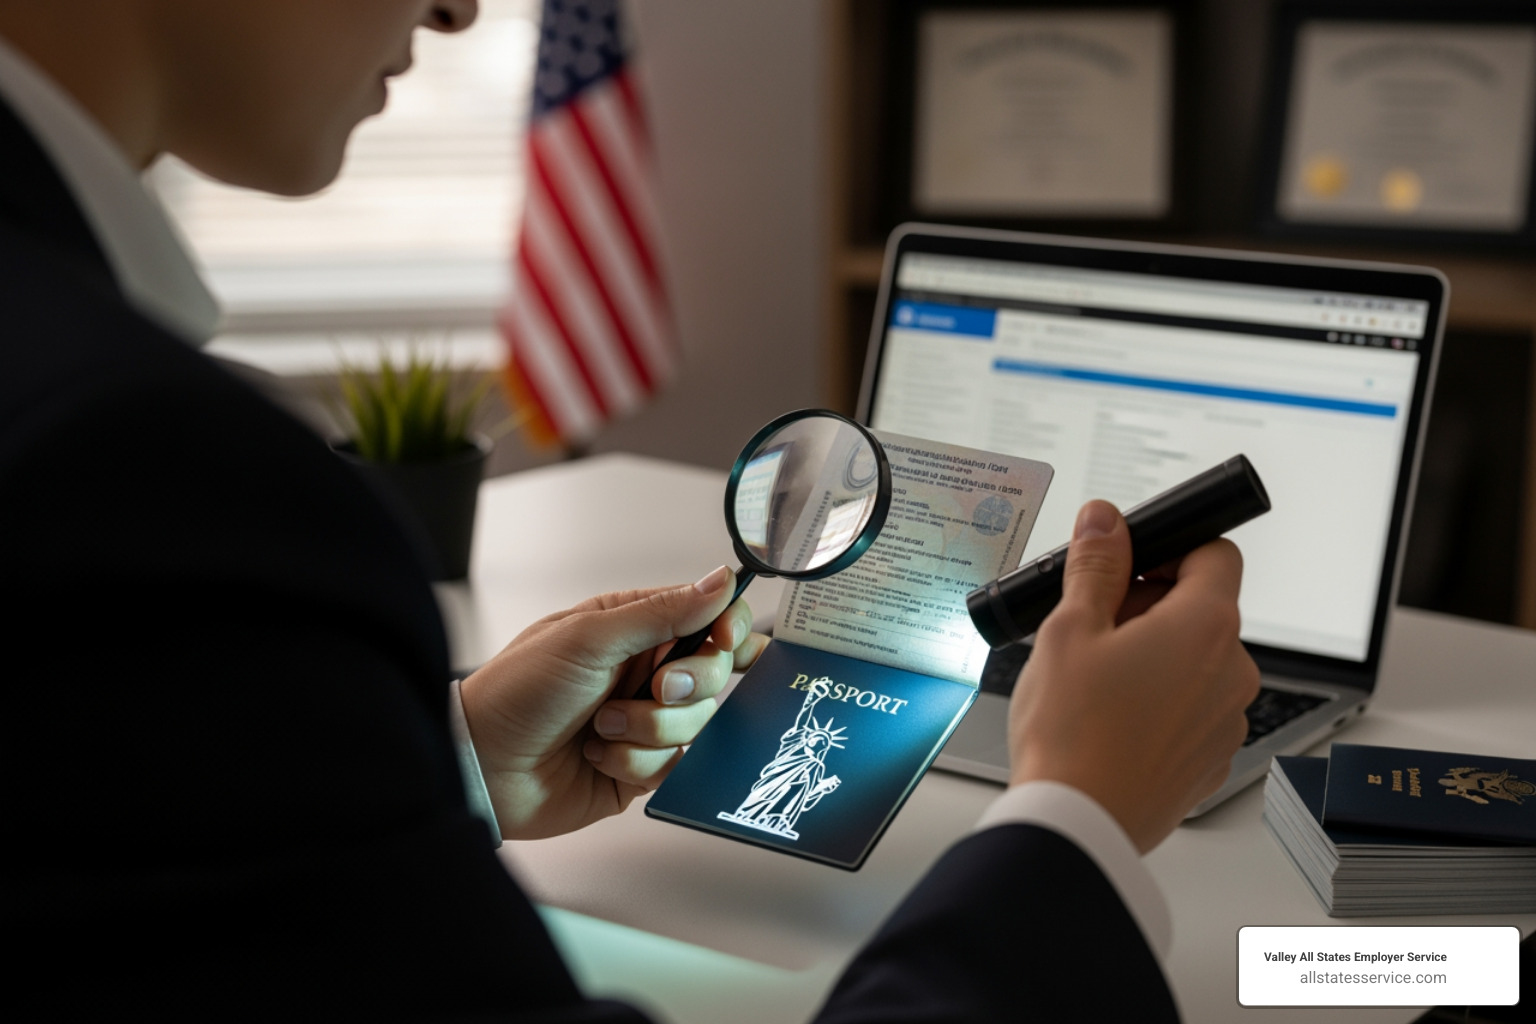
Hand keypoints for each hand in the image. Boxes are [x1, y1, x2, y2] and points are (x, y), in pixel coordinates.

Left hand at [459, 566, 769, 839]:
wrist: (482, 765)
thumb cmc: (519, 689)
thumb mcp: (590, 637)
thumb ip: (663, 611)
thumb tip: (721, 580)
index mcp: (634, 627)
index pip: (707, 617)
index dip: (728, 629)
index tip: (725, 639)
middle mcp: (643, 671)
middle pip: (712, 673)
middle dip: (688, 686)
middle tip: (654, 689)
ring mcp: (643, 720)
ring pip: (696, 724)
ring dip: (649, 729)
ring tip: (601, 728)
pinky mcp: (640, 766)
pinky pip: (672, 766)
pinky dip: (634, 763)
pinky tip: (595, 755)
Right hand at [1008, 500, 1259, 852]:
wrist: (1077, 824)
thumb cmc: (1072, 732)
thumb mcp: (1069, 629)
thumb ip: (1095, 566)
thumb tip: (1106, 520)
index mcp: (1206, 627)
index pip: (1216, 553)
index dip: (1171, 550)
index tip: (1128, 568)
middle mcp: (1233, 672)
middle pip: (1203, 610)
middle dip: (1150, 607)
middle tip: (1092, 628)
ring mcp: (1228, 721)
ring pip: (1197, 663)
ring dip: (1155, 657)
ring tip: (1094, 682)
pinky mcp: (1211, 761)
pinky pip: (1192, 711)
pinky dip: (1159, 704)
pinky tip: (1110, 721)